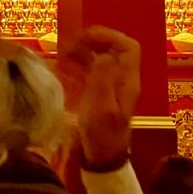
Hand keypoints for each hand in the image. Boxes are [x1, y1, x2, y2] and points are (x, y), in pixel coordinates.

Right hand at [60, 26, 140, 170]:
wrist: (102, 157)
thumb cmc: (102, 135)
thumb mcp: (101, 109)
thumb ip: (103, 80)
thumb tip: (103, 54)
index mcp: (127, 81)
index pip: (128, 47)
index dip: (109, 36)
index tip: (86, 35)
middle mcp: (122, 79)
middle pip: (115, 48)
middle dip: (94, 40)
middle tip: (71, 42)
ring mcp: (112, 85)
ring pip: (102, 57)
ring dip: (85, 50)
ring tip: (64, 50)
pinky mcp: (100, 92)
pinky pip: (93, 69)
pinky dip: (80, 62)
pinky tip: (65, 64)